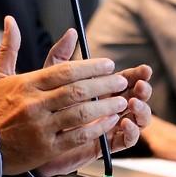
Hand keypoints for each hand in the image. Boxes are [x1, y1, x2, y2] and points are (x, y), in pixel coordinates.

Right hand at [0, 17, 135, 174]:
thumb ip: (10, 47)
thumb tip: (11, 20)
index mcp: (27, 85)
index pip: (65, 71)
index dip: (90, 66)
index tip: (108, 64)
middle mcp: (35, 104)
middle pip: (77, 90)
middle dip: (104, 84)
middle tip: (121, 80)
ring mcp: (41, 127)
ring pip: (80, 113)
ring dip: (105, 106)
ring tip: (121, 100)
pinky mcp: (47, 148)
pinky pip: (77, 137)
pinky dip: (97, 129)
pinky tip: (109, 122)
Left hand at [33, 27, 152, 176]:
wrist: (31, 138)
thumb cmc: (43, 106)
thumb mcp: (50, 78)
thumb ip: (61, 57)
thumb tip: (71, 31)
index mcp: (102, 89)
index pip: (126, 79)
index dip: (136, 74)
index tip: (144, 69)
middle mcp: (109, 106)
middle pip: (136, 97)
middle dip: (142, 90)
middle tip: (141, 84)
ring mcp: (109, 126)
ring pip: (137, 119)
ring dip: (141, 110)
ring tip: (133, 102)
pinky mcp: (104, 144)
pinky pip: (125, 141)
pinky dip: (130, 132)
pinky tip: (125, 123)